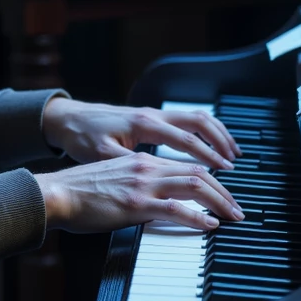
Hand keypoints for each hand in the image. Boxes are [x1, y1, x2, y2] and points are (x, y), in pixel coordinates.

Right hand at [34, 153, 244, 233]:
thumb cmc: (77, 191)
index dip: (210, 178)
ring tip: (232, 215)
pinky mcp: (135, 204)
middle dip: (223, 190)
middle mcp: (145, 168)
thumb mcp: (112, 178)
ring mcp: (141, 185)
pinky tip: (209, 224)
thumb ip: (136, 184)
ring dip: (219, 201)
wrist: (55, 193)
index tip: (222, 193)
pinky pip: (175, 209)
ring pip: (193, 185)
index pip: (185, 165)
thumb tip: (154, 200)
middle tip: (237, 207)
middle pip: (196, 172)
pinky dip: (197, 216)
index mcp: (140, 161)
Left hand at [41, 97, 239, 170]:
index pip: (187, 141)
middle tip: (235, 163)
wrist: (66, 120)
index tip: (226, 171)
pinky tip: (207, 145)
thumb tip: (156, 185)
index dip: (209, 157)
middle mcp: (152, 116)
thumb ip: (131, 168)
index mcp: (144, 125)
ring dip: (215, 134)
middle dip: (221, 142)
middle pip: (198, 123)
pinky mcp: (149, 119)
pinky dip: (201, 131)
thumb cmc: (81, 138)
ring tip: (231, 153)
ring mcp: (152, 115)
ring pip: (194, 118)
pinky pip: (184, 120)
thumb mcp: (101, 156)